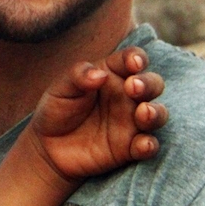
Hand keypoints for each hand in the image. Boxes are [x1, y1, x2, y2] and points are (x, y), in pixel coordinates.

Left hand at [28, 47, 167, 183]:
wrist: (48, 145)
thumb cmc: (57, 108)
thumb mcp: (61, 88)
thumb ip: (78, 76)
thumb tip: (99, 74)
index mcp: (112, 74)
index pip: (131, 60)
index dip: (137, 58)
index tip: (134, 63)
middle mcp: (127, 96)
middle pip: (152, 84)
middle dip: (148, 84)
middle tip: (133, 87)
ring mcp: (131, 122)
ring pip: (157, 114)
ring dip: (155, 112)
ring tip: (143, 112)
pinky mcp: (129, 147)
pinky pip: (148, 146)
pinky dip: (149, 145)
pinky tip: (143, 144)